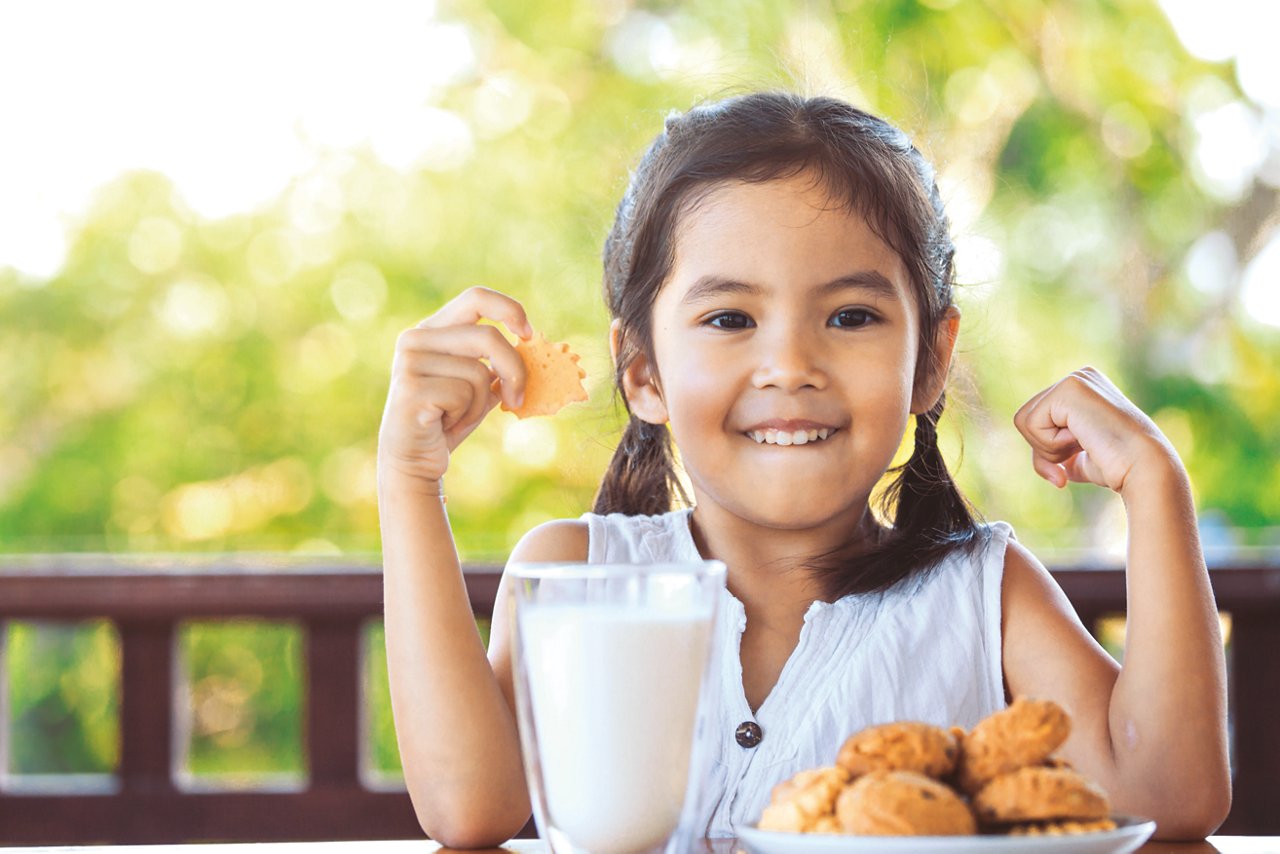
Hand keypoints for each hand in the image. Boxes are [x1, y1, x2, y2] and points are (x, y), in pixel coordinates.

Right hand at [378, 287, 532, 486]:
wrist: (413, 460)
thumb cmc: (450, 419)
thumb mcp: (479, 385)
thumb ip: (498, 362)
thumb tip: (533, 344)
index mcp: (432, 329)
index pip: (476, 297)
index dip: (510, 310)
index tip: (529, 335)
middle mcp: (415, 338)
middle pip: (488, 337)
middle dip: (514, 372)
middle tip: (516, 399)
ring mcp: (409, 361)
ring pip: (478, 372)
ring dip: (481, 403)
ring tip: (458, 416)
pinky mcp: (410, 388)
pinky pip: (463, 395)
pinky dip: (466, 416)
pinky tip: (444, 424)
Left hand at [1012, 367, 1176, 495]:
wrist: (1142, 468)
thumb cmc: (1117, 467)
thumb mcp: (1079, 458)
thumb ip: (1060, 452)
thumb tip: (1043, 462)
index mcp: (1082, 390)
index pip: (1035, 421)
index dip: (1047, 451)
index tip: (1073, 462)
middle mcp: (1079, 377)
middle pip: (1024, 420)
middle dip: (1044, 450)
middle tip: (1080, 452)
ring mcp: (1075, 379)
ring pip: (1024, 421)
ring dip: (1048, 447)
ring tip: (1084, 444)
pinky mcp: (1070, 387)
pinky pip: (1031, 423)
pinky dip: (1052, 443)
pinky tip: (1083, 439)